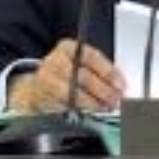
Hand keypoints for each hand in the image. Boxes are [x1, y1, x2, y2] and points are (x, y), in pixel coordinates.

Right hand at [8, 39, 125, 113]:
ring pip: (75, 94)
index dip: (108, 72)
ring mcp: (47, 81)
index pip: (91, 57)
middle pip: (83, 77)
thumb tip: (119, 84)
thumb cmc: (65, 72)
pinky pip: (67, 106)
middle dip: (104, 90)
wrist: (38, 87)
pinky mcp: (44, 98)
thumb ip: (100, 70)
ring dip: (95, 103)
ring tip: (107, 107)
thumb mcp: (81, 62)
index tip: (121, 84)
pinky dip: (84, 110)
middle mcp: (55, 62)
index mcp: (67, 48)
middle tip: (116, 99)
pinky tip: (94, 110)